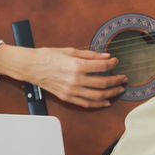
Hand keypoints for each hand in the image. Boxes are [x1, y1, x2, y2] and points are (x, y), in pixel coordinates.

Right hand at [0, 44, 126, 108]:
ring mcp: (71, 90)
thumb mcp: (70, 51)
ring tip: (119, 90)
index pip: (101, 66)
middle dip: (116, 81)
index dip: (112, 64)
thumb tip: (106, 57)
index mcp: (76, 66)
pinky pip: (85, 103)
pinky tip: (106, 101)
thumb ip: (90, 55)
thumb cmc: (48, 56)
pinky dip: (98, 103)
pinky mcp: (66, 97)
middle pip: (103, 83)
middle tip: (123, 78)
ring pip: (97, 96)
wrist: (31, 66)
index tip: (116, 62)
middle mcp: (75, 80)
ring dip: (111, 93)